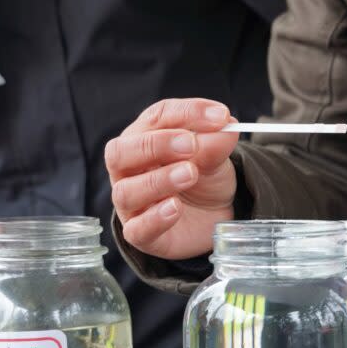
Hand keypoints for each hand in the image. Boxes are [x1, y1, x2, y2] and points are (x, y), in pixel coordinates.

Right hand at [105, 98, 237, 259]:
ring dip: (158, 180)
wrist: (214, 217)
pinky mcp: (142, 234)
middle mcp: (129, 169)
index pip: (156, 118)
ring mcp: (132, 203)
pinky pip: (138, 229)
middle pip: (121, 152)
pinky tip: (176, 208)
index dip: (187, 113)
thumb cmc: (204, 180)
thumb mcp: (215, 159)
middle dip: (156, 144)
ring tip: (190, 174)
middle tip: (191, 144)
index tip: (220, 116)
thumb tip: (225, 126)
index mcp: (144, 138)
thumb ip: (216, 143)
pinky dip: (156, 218)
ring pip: (126, 191)